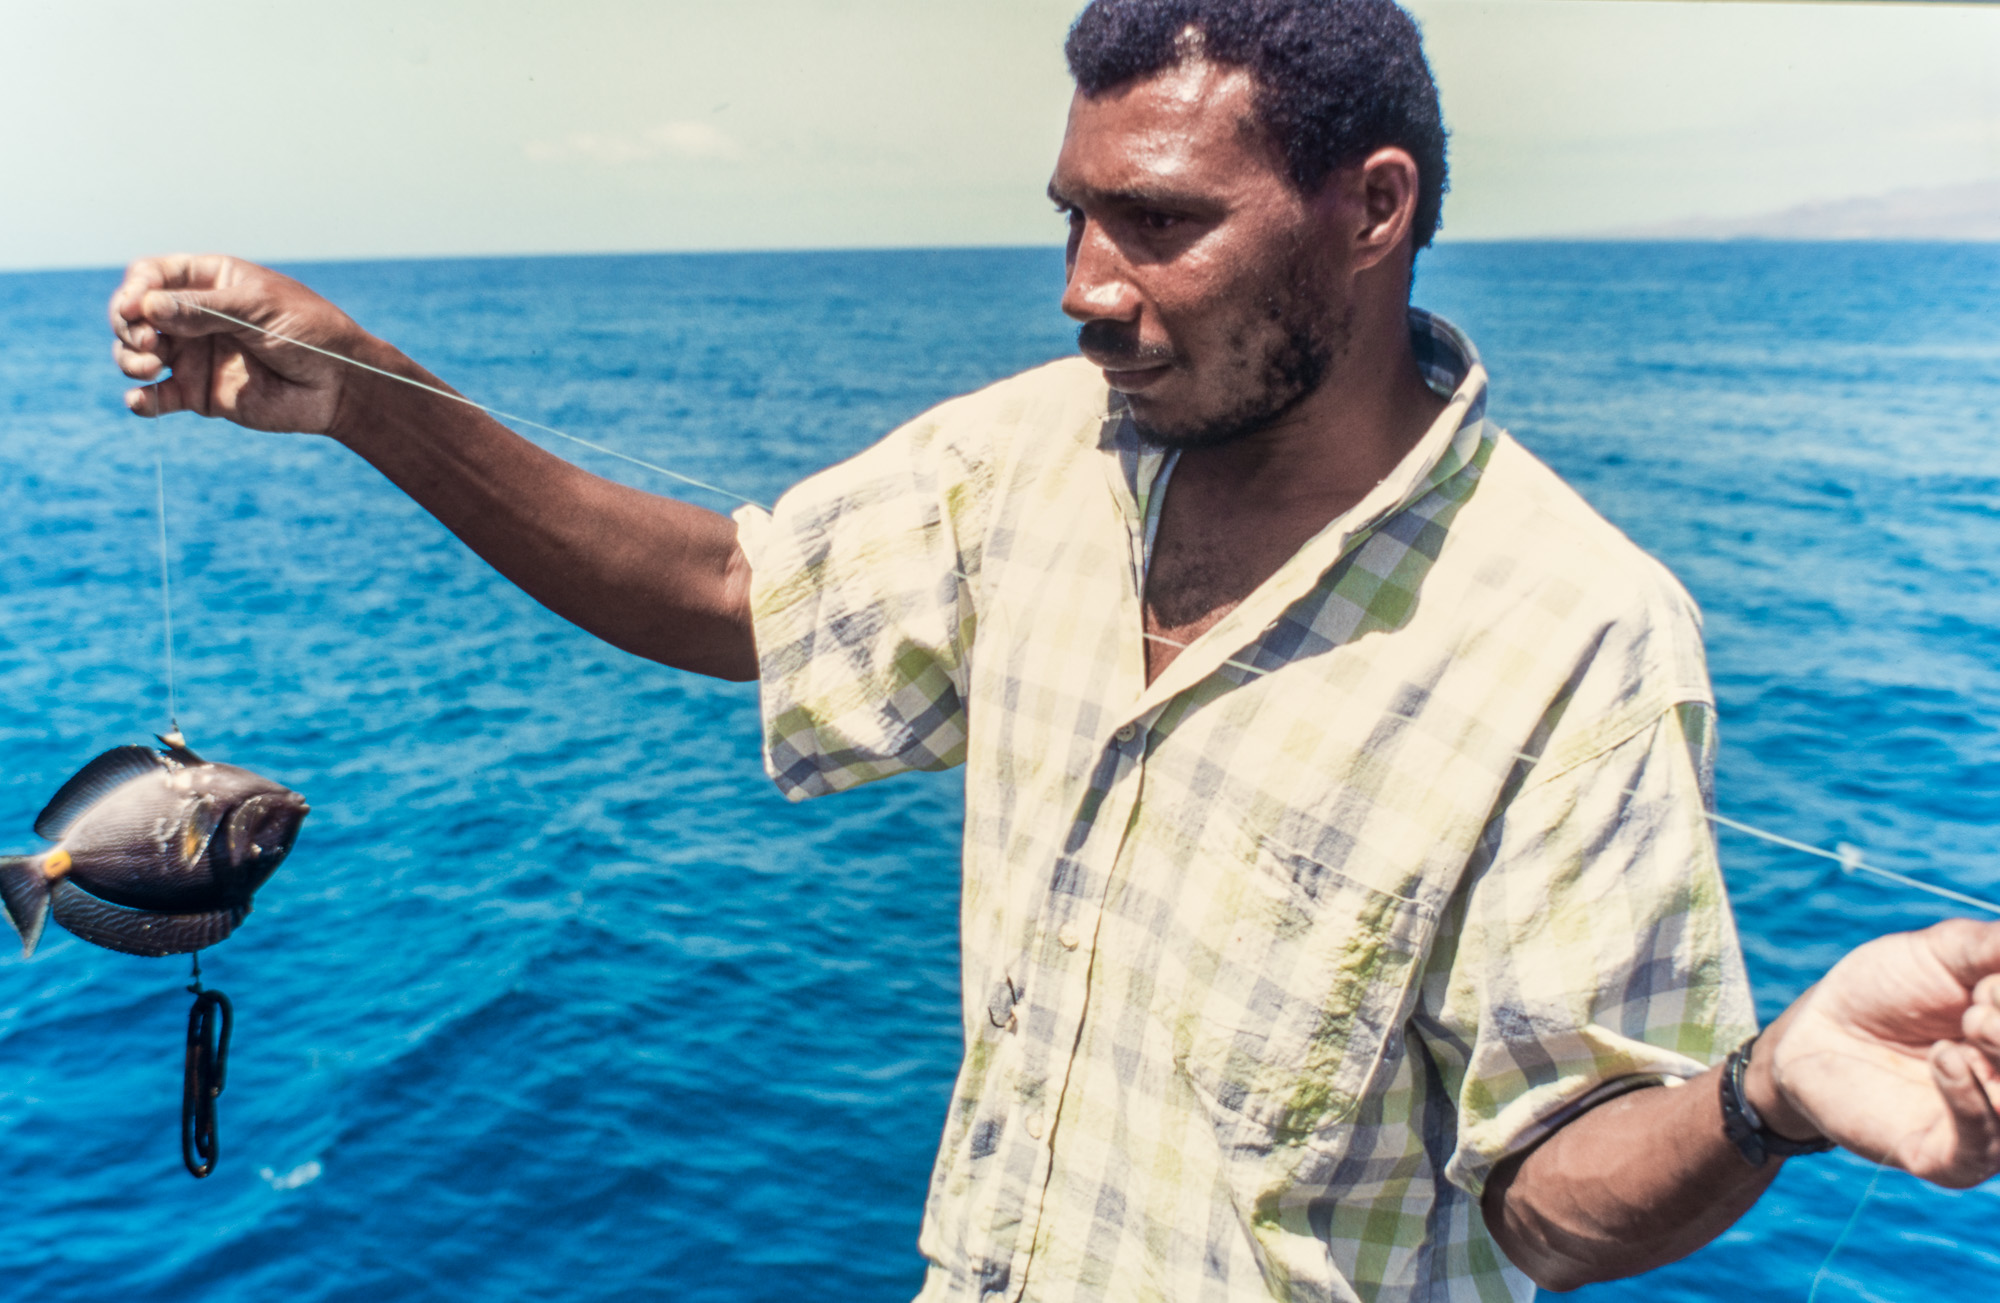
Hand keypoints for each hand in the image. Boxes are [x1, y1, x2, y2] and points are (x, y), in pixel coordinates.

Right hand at [109, 254, 371, 436]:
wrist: (341, 385)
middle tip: (147, 342)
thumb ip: (204, 309)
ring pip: (136, 353)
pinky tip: (141, 402)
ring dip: (128, 358)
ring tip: (148, 365)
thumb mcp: (259, 309)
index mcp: (209, 282)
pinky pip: (158, 396)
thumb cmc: (311, 333)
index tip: (134, 307)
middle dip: (128, 325)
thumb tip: (146, 307)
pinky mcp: (199, 393)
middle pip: (135, 314)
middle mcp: (193, 317)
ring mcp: (193, 355)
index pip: (151, 276)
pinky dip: (142, 400)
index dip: (134, 289)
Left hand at [1759, 919, 1999, 1186]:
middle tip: (1979, 1006)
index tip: (1988, 980)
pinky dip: (1971, 1099)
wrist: (1815, 1032)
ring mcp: (1991, 1130)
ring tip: (1970, 1021)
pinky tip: (1948, 1058)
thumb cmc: (1884, 989)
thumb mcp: (1944, 953)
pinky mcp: (1949, 1158)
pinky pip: (1980, 1144)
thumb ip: (1995, 948)